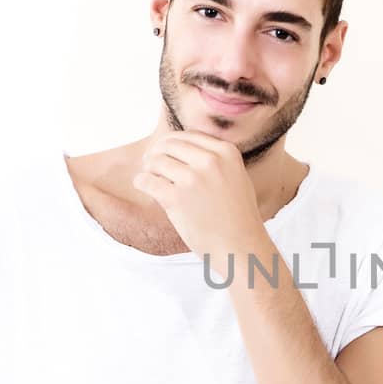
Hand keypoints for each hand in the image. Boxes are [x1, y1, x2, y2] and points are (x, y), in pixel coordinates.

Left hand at [132, 130, 264, 264]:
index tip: (165, 149)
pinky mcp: (176, 198)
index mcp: (227, 153)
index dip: (173, 142)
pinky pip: (147, 181)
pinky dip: (142, 182)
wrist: (240, 247)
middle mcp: (210, 162)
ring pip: (156, 161)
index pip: (190, 136)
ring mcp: (192, 180)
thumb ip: (216, 159)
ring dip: (148, 167)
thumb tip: (184, 147)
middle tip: (150, 162)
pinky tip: (143, 185)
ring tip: (149, 175)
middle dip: (157, 152)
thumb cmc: (238, 216)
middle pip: (170, 145)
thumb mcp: (236, 177)